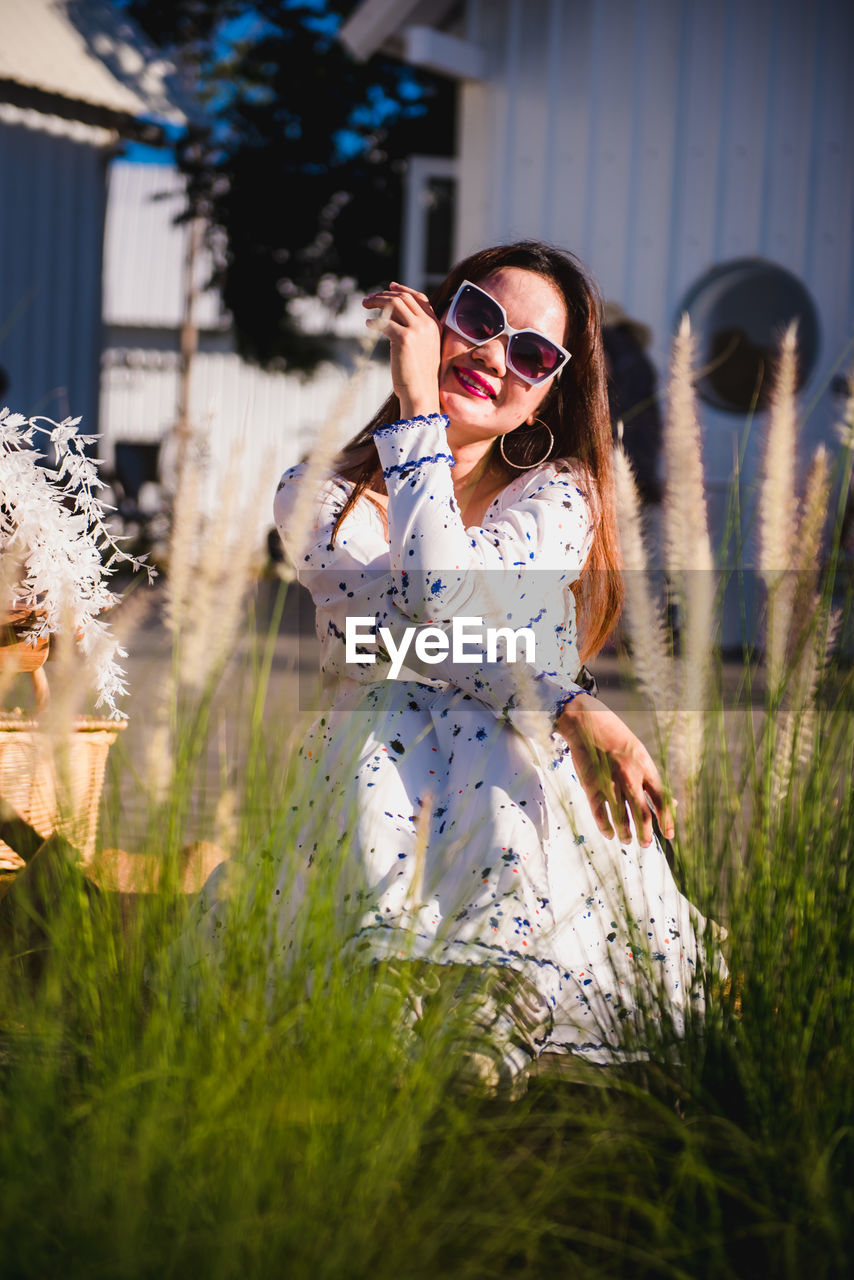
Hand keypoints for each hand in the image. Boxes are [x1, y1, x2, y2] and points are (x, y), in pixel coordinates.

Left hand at [362, 283, 442, 418]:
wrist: (421, 394)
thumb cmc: (417, 375)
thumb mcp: (420, 348)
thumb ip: (411, 329)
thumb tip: (389, 314)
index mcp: (435, 325)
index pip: (419, 298)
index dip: (403, 289)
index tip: (390, 286)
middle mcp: (428, 324)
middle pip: (404, 298)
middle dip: (384, 295)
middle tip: (368, 299)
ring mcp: (417, 330)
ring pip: (394, 304)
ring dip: (377, 301)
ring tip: (365, 305)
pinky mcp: (404, 339)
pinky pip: (385, 323)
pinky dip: (374, 322)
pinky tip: (368, 325)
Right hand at [556, 695, 673, 847]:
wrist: (587, 722)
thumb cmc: (616, 737)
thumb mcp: (640, 753)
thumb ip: (651, 778)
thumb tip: (669, 802)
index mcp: (645, 767)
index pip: (661, 799)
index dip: (667, 820)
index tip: (669, 835)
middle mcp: (629, 777)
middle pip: (642, 813)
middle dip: (646, 833)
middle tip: (645, 843)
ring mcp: (609, 782)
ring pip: (621, 817)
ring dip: (626, 833)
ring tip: (627, 840)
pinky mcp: (591, 786)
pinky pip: (600, 813)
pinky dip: (605, 827)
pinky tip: (609, 834)